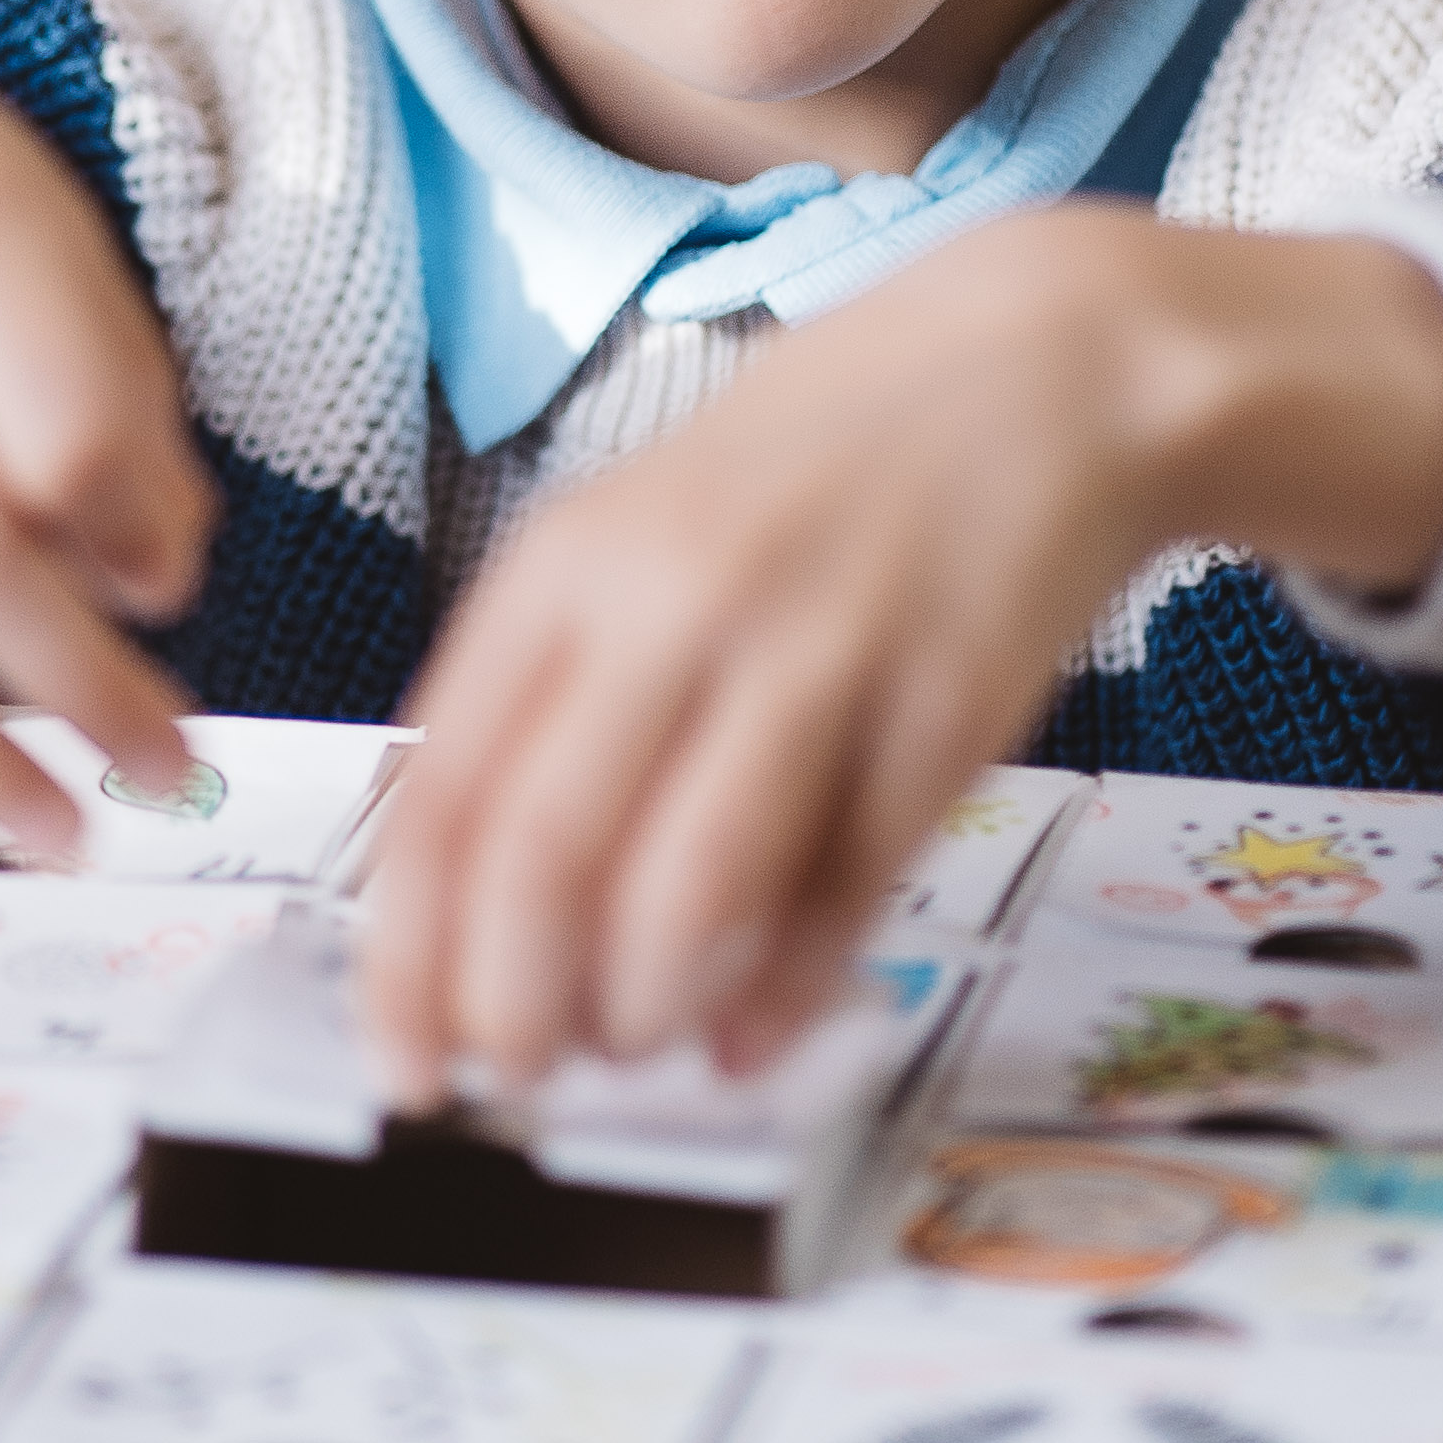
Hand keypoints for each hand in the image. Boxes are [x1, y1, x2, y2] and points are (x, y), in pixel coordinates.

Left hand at [357, 208, 1442, 1100]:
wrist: (1037, 363)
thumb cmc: (821, 467)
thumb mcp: (642, 536)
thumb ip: (559, 697)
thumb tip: (482, 907)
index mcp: (571, 563)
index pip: (447, 790)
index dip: (410, 954)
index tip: (406, 1055)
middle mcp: (675, 601)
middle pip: (545, 851)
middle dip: (514, 1007)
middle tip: (517, 1079)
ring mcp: (815, 649)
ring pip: (686, 887)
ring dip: (643, 1009)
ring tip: (635, 1049)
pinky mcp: (943, 703)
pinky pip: (843, 883)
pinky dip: (786, 985)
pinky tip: (754, 1032)